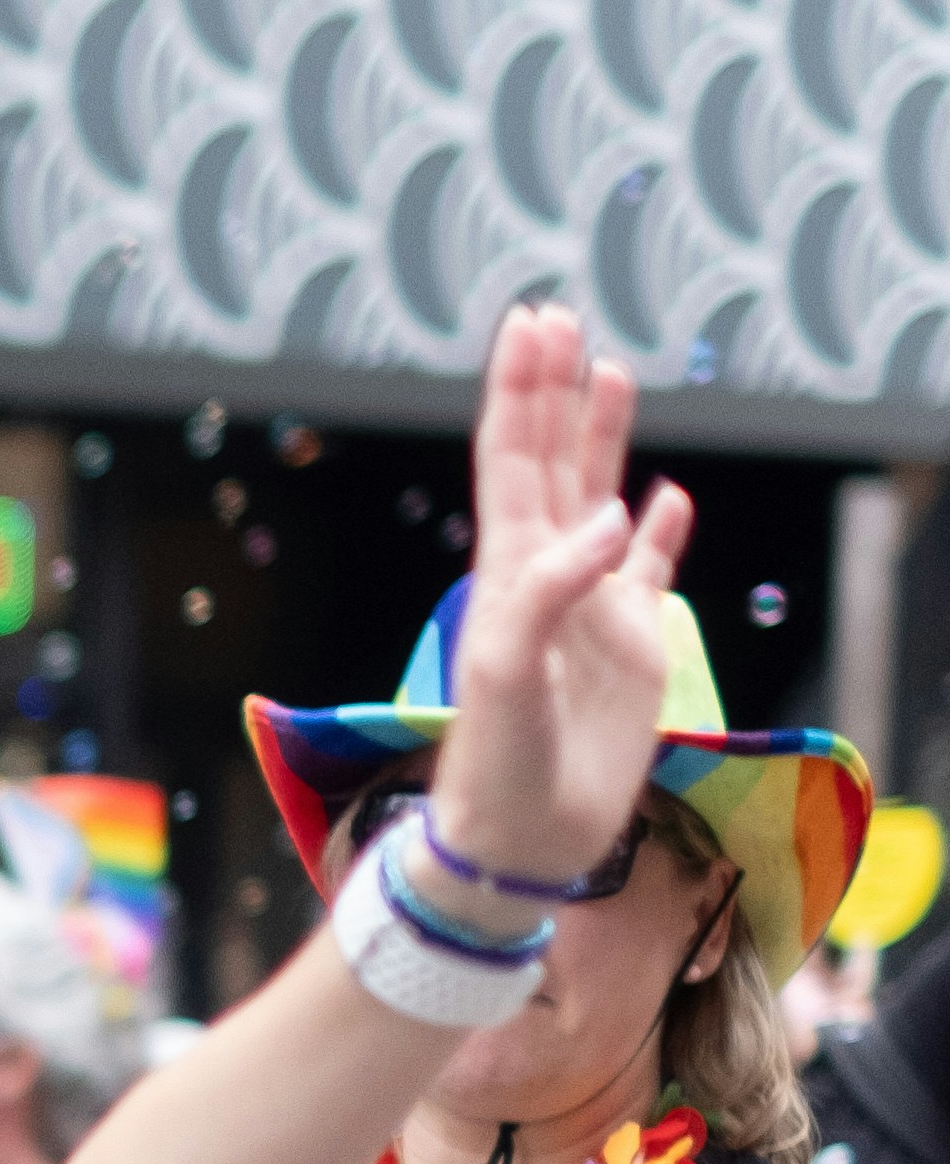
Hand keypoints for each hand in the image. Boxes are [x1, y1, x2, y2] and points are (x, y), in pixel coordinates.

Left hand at [431, 302, 679, 890]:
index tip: (531, 327)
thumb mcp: (509, 675)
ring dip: (602, 439)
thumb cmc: (497, 766)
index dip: (521, 393)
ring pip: (599, 501)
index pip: (513, 462)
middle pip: (550, 463)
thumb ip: (550, 590)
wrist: (518, 844)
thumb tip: (615, 512)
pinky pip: (650, 573)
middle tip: (558, 319)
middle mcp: (548, 577)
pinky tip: (667, 497)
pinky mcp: (632, 649)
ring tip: (611, 372)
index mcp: (507, 574)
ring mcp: (592, 609)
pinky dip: (661, 532)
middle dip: (553, 392)